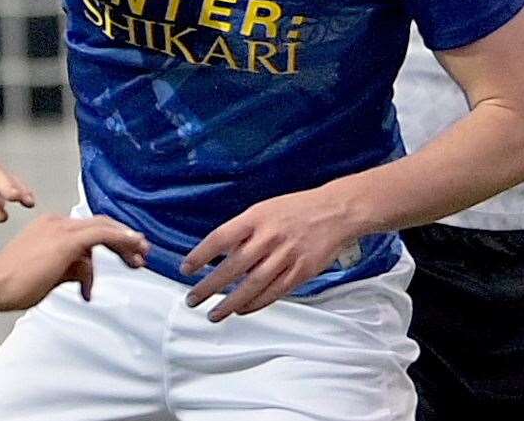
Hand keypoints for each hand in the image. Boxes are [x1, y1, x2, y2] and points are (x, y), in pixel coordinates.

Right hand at [0, 213, 147, 309]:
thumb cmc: (14, 285)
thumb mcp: (50, 276)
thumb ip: (72, 270)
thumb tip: (87, 276)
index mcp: (52, 227)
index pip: (90, 228)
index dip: (113, 238)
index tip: (129, 253)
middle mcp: (57, 223)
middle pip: (101, 224)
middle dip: (125, 239)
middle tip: (142, 254)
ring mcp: (60, 229)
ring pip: (103, 228)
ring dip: (126, 242)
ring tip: (139, 258)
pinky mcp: (64, 240)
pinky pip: (100, 234)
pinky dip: (120, 238)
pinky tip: (133, 245)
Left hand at [181, 188, 360, 320]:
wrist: (336, 212)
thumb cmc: (296, 209)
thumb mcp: (265, 209)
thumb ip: (243, 230)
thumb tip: (218, 254)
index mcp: (257, 217)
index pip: (220, 238)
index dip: (201, 255)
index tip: (186, 269)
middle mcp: (269, 237)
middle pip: (233, 267)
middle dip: (209, 287)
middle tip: (192, 299)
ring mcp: (286, 256)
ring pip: (252, 286)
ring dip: (229, 303)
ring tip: (213, 314)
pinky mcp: (301, 272)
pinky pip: (274, 292)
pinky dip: (255, 304)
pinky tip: (242, 310)